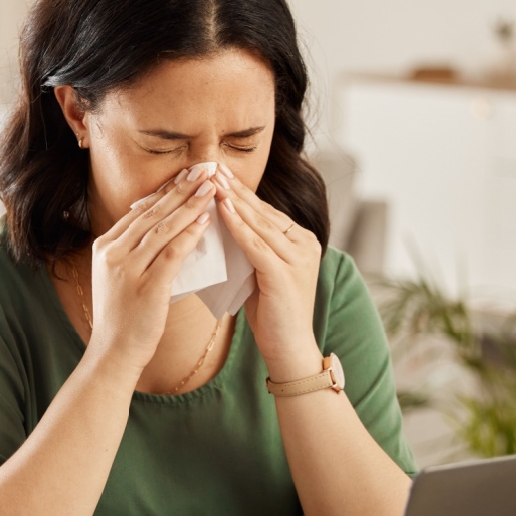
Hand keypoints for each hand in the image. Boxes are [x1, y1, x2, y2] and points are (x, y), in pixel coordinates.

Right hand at [84, 164, 216, 374]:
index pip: (140, 210)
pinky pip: (171, 253)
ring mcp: (127, 269)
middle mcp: (112, 253)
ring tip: (211, 187)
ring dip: (189, 205)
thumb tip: (168, 231)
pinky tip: (206, 220)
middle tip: (203, 168)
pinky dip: (189, 234)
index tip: (187, 173)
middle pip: (152, 213)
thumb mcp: (121, 278)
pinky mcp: (145, 287)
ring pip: (162, 228)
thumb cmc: (123, 318)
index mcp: (105, 246)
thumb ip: (138, 253)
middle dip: (180, 188)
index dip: (166, 190)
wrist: (113, 354)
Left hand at [213, 165, 323, 379]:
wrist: (289, 349)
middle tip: (210, 165)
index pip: (264, 210)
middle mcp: (304, 243)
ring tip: (211, 179)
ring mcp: (298, 258)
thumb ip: (250, 247)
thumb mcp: (260, 271)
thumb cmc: (271, 313)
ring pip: (258, 223)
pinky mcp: (285, 274)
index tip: (215, 173)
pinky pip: (256, 244)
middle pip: (262, 211)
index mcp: (301, 240)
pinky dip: (237, 226)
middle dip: (234, 188)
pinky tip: (221, 209)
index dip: (239, 192)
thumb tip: (221, 222)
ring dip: (232, 200)